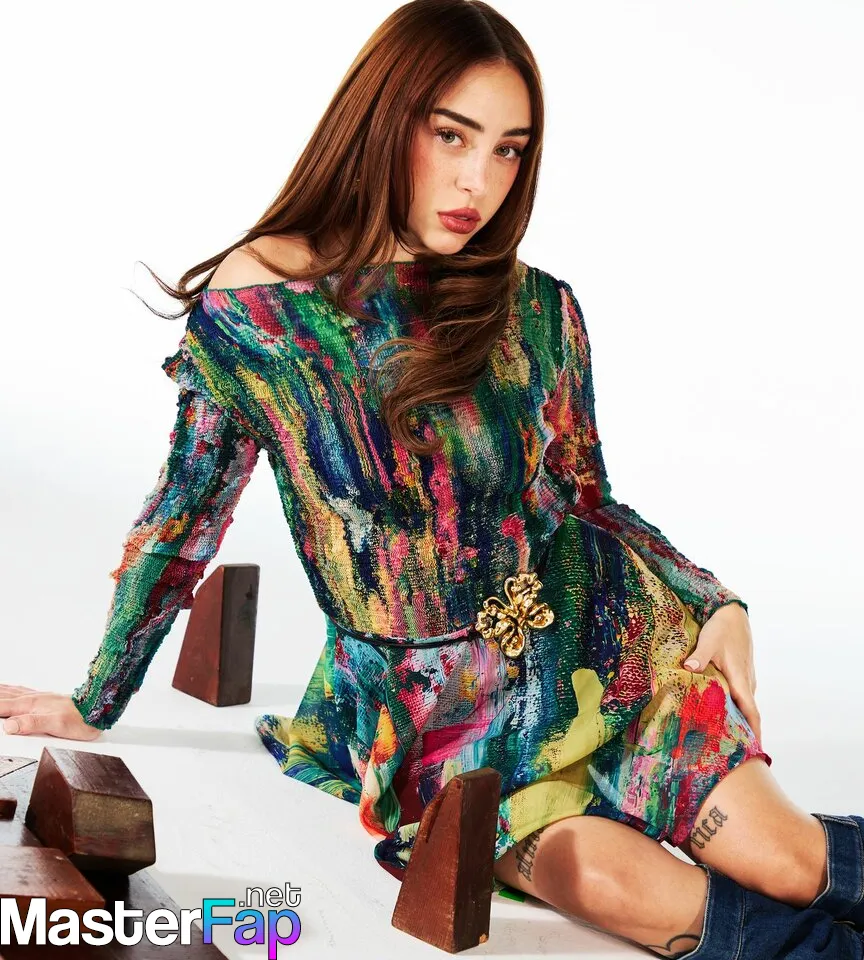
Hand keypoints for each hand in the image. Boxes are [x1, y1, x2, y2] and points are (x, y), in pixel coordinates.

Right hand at [0, 685, 100, 740]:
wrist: (99, 710)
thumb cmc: (80, 720)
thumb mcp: (56, 725)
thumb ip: (32, 724)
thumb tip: (8, 726)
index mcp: (30, 706)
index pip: (0, 705)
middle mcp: (32, 699)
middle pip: (2, 695)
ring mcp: (39, 697)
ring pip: (10, 691)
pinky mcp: (46, 698)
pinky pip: (21, 690)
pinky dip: (9, 689)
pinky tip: (10, 688)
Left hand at [683, 603, 761, 743]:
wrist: (733, 613)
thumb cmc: (722, 628)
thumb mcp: (708, 641)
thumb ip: (699, 657)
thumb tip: (689, 668)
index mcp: (741, 679)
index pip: (752, 711)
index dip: (754, 732)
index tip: (754, 750)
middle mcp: (747, 681)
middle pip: (748, 713)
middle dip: (744, 732)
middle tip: (734, 752)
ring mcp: (745, 677)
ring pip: (744, 704)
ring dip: (739, 719)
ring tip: (726, 738)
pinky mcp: (741, 672)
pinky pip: (740, 695)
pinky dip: (734, 706)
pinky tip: (721, 712)